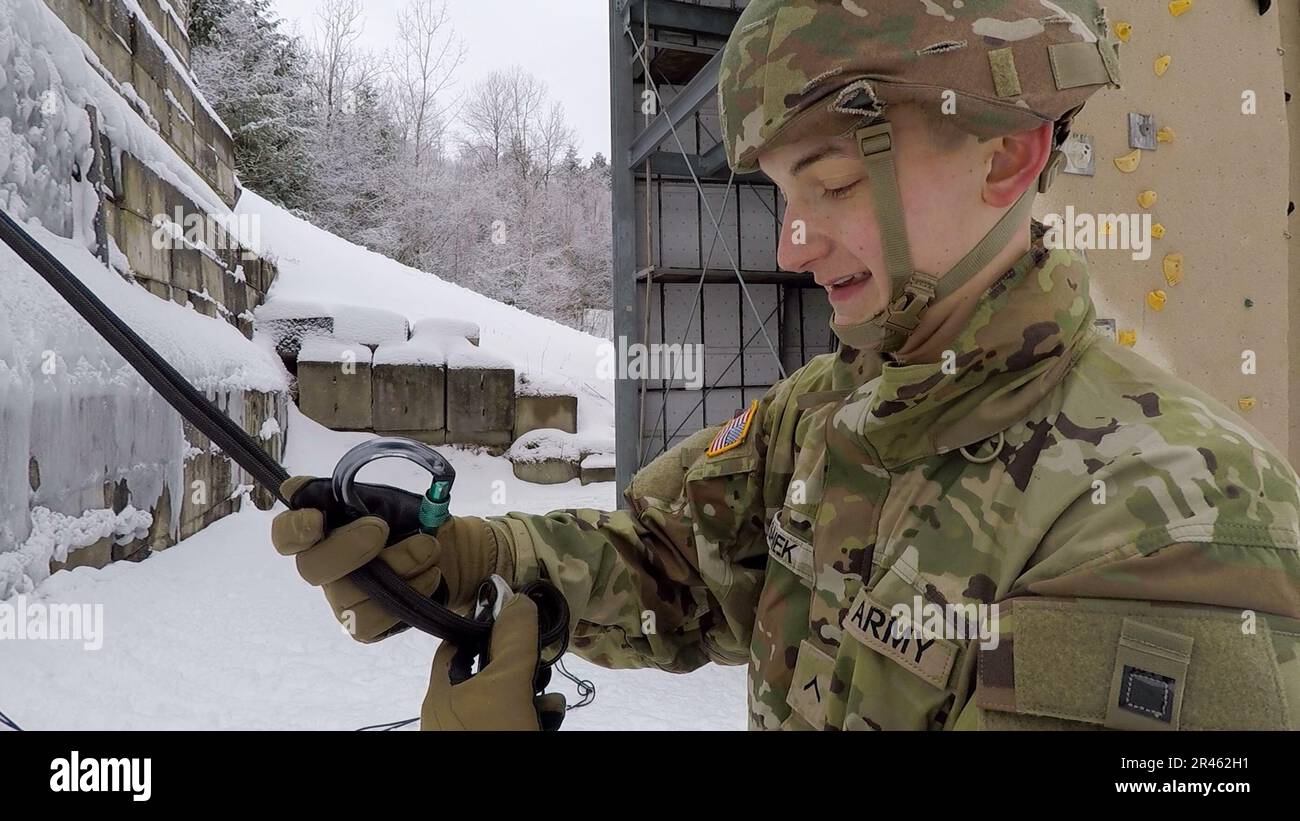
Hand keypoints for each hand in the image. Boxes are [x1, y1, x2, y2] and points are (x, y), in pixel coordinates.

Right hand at [271, 476, 502, 642]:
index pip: (286, 534)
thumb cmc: (405, 519)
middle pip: (311, 568)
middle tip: (381, 528)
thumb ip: (343, 493)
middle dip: (348, 547)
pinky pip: (372, 621)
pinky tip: (429, 574)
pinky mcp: (363, 625)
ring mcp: (340, 599)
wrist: (442, 547)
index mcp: (319, 531)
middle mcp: (322, 566)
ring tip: (427, 548)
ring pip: (349, 596)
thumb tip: (297, 488)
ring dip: (396, 567)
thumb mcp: (381, 497)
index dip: (293, 530)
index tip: (317, 520)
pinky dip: (408, 592)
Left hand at [421, 593, 566, 730]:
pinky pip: (511, 722)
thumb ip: (514, 641)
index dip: (488, 627)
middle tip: (542, 665)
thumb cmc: (494, 733)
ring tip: (550, 700)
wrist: (496, 797)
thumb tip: (517, 598)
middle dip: (521, 665)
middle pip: (488, 672)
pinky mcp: (492, 740)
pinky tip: (548, 719)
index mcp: (441, 691)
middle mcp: (451, 712)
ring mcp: (471, 730)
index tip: (519, 620)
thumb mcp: (508, 683)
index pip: (459, 643)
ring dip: (532, 693)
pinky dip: (531, 716)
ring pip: (504, 700)